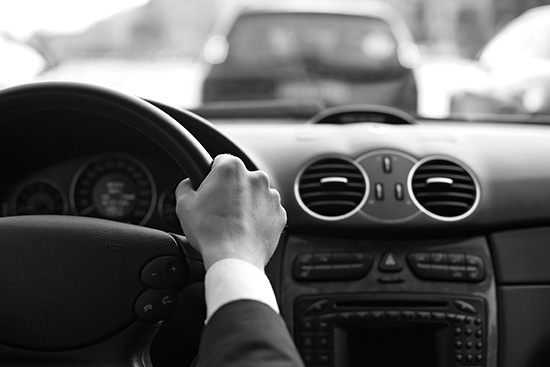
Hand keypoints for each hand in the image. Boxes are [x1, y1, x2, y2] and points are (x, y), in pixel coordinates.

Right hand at [175, 154, 286, 270]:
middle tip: (219, 209)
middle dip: (231, 190)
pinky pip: (267, 211)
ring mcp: (271, 196)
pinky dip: (258, 218)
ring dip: (246, 204)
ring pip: (255, 195)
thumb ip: (185, 186)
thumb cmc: (210, 231)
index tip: (210, 190)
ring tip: (232, 223)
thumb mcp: (184, 204)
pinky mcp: (280, 214)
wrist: (234, 258)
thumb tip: (189, 184)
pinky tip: (245, 230)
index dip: (213, 176)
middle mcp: (256, 178)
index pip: (221, 161)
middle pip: (240, 178)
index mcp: (232, 168)